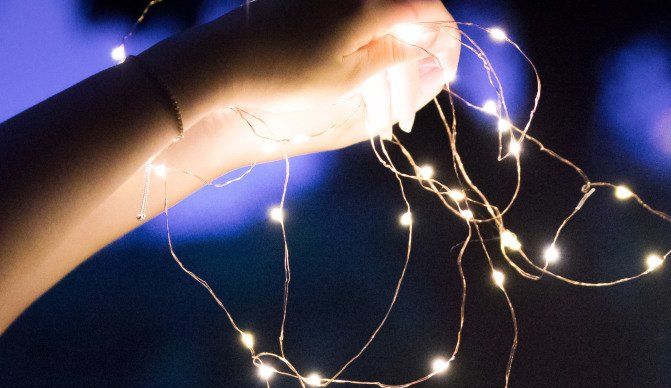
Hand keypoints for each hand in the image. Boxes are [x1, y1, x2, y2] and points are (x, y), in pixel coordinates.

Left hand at [142, 0, 462, 158]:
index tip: (447, 70)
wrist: (222, 61)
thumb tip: (423, 49)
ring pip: (381, 16)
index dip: (446, 41)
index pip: (429, 11)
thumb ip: (392, 58)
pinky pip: (355, 15)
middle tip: (419, 87)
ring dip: (391, 52)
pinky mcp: (309, 2)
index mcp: (370, 6)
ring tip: (388, 95)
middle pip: (407, 10)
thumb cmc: (286, 75)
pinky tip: (361, 73)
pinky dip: (367, 42)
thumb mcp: (349, 78)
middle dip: (420, 49)